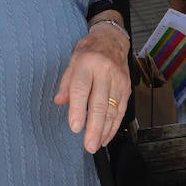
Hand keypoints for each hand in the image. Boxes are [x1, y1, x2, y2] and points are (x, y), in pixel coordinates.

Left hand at [55, 21, 129, 151]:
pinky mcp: (126, 88)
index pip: (82, 89)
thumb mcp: (72, 61)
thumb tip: (59, 101)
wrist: (112, 40)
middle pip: (100, 103)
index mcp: (88, 63)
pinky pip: (121, 110)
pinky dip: (114, 126)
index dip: (78, 109)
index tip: (75, 127)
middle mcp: (105, 72)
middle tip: (89, 145)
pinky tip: (106, 137)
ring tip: (96, 145)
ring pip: (113, 109)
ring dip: (105, 130)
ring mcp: (118, 80)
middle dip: (94, 127)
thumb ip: (66, 83)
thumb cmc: (89, 51)